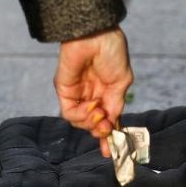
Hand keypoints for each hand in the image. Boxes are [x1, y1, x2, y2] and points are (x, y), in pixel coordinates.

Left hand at [54, 26, 133, 157]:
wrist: (96, 35)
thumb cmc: (112, 52)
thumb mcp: (121, 82)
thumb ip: (116, 104)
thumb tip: (113, 123)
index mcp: (105, 92)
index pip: (105, 120)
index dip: (108, 137)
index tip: (113, 151)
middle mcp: (90, 95)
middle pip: (92, 125)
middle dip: (100, 131)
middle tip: (106, 126)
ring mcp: (77, 93)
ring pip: (80, 122)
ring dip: (91, 123)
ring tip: (99, 112)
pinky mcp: (64, 90)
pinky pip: (69, 113)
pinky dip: (80, 115)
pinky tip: (91, 106)